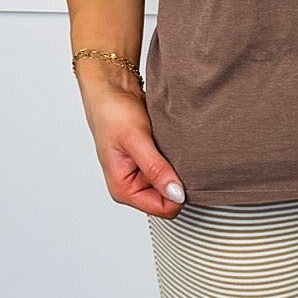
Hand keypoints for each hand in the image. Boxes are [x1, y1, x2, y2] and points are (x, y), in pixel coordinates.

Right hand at [74, 62, 185, 215]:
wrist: (112, 87)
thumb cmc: (112, 112)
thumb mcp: (136, 140)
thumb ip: (155, 169)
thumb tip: (176, 193)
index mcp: (124, 189)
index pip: (164, 209)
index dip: (179, 194)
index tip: (185, 172)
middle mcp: (134, 185)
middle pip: (171, 199)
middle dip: (180, 181)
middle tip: (181, 157)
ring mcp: (144, 173)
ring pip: (174, 183)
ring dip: (180, 169)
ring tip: (175, 148)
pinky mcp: (153, 160)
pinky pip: (174, 168)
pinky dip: (178, 158)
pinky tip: (175, 144)